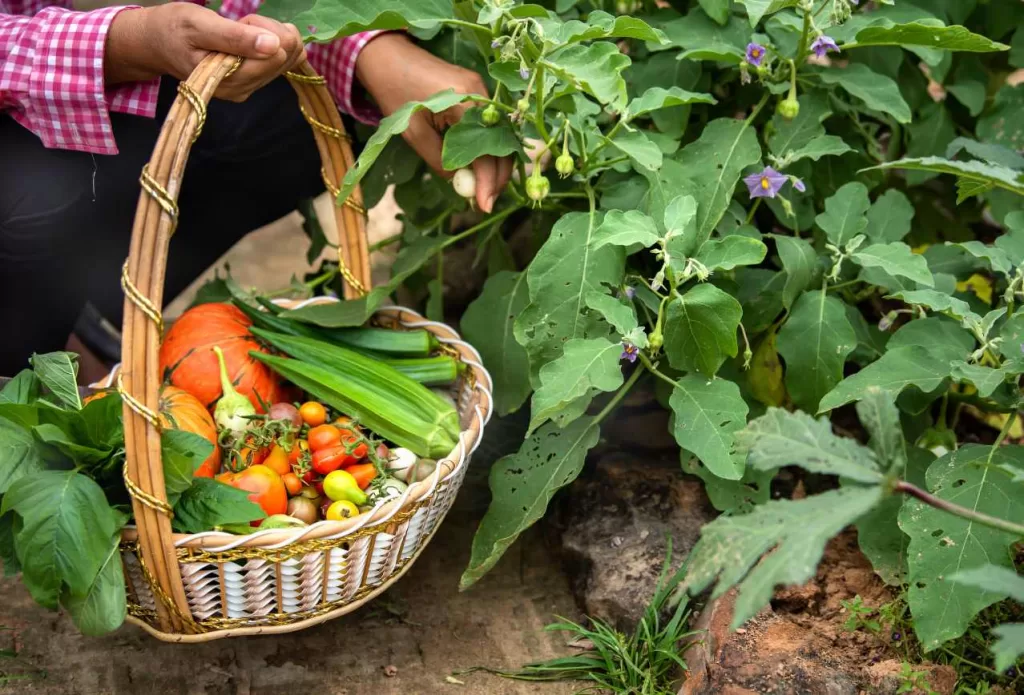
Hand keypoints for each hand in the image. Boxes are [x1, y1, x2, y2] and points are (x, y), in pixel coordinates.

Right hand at [105, 4, 304, 102]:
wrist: (157, 43)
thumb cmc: (174, 29)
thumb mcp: (199, 25)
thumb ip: (235, 37)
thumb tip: (273, 45)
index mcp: (230, 80)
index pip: (277, 54)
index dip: (262, 29)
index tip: (240, 22)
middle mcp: (243, 90)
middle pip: (286, 55)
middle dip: (268, 31)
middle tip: (239, 25)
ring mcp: (249, 88)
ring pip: (288, 57)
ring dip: (270, 36)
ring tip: (239, 31)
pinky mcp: (253, 83)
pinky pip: (282, 61)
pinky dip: (271, 43)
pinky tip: (249, 39)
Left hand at [354, 33, 512, 212]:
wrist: (390, 57)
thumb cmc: (396, 94)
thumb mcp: (414, 134)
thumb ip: (440, 161)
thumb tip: (461, 185)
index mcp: (466, 103)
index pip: (487, 152)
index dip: (488, 183)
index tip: (484, 207)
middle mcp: (483, 95)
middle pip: (501, 146)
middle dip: (496, 178)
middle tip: (485, 203)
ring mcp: (483, 91)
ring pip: (499, 138)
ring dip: (494, 166)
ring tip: (483, 190)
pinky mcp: (478, 93)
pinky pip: (490, 127)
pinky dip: (488, 149)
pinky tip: (479, 168)